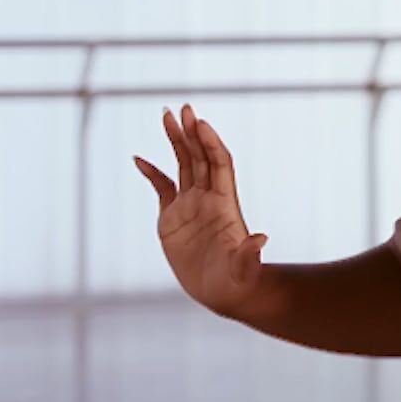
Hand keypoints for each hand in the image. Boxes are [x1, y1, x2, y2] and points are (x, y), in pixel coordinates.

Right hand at [133, 104, 270, 318]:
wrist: (223, 293)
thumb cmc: (238, 281)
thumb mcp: (244, 268)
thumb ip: (249, 253)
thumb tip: (262, 238)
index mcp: (225, 203)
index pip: (219, 164)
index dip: (211, 143)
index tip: (201, 124)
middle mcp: (208, 198)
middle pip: (200, 156)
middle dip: (192, 132)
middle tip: (183, 108)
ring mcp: (190, 205)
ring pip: (183, 164)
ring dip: (176, 140)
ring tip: (166, 115)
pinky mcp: (172, 218)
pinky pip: (162, 187)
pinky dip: (151, 172)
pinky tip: (139, 159)